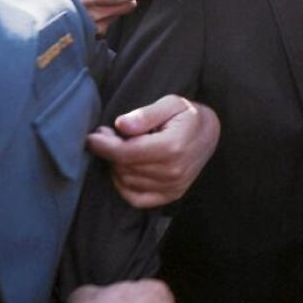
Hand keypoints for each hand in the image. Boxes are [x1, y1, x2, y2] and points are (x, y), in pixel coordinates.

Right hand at [69, 0, 156, 34]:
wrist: (49, 20)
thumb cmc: (61, 1)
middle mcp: (92, 15)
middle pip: (122, 7)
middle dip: (129, 2)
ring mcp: (93, 28)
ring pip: (115, 17)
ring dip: (114, 11)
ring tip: (98, 8)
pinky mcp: (94, 36)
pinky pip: (107, 25)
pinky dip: (105, 19)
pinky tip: (94, 17)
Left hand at [87, 95, 221, 207]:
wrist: (211, 133)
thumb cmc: (187, 115)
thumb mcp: (170, 103)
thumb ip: (145, 114)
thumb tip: (121, 125)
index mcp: (172, 147)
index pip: (126, 153)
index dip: (104, 145)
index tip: (92, 136)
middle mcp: (173, 171)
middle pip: (124, 167)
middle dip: (109, 152)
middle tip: (107, 135)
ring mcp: (173, 186)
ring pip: (126, 182)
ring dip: (116, 166)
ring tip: (120, 148)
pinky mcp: (171, 195)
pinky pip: (136, 198)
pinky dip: (124, 186)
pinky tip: (125, 169)